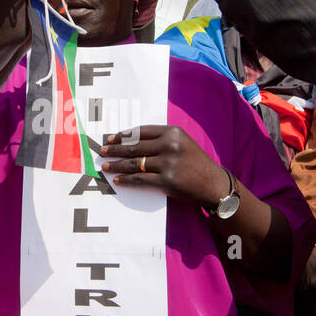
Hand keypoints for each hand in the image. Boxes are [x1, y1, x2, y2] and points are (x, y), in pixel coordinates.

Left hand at [100, 125, 228, 208]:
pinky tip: (118, 179)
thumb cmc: (196, 163)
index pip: (141, 131)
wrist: (213, 183)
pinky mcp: (167, 181)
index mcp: (173, 132)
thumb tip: (131, 142)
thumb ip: (161, 140)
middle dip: (115, 150)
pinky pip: (141, 180)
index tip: (111, 139)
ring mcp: (168, 163)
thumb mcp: (182, 143)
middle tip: (102, 152)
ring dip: (117, 165)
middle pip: (135, 147)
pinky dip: (127, 179)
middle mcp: (170, 145)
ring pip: (135, 163)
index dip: (124, 135)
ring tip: (106, 166)